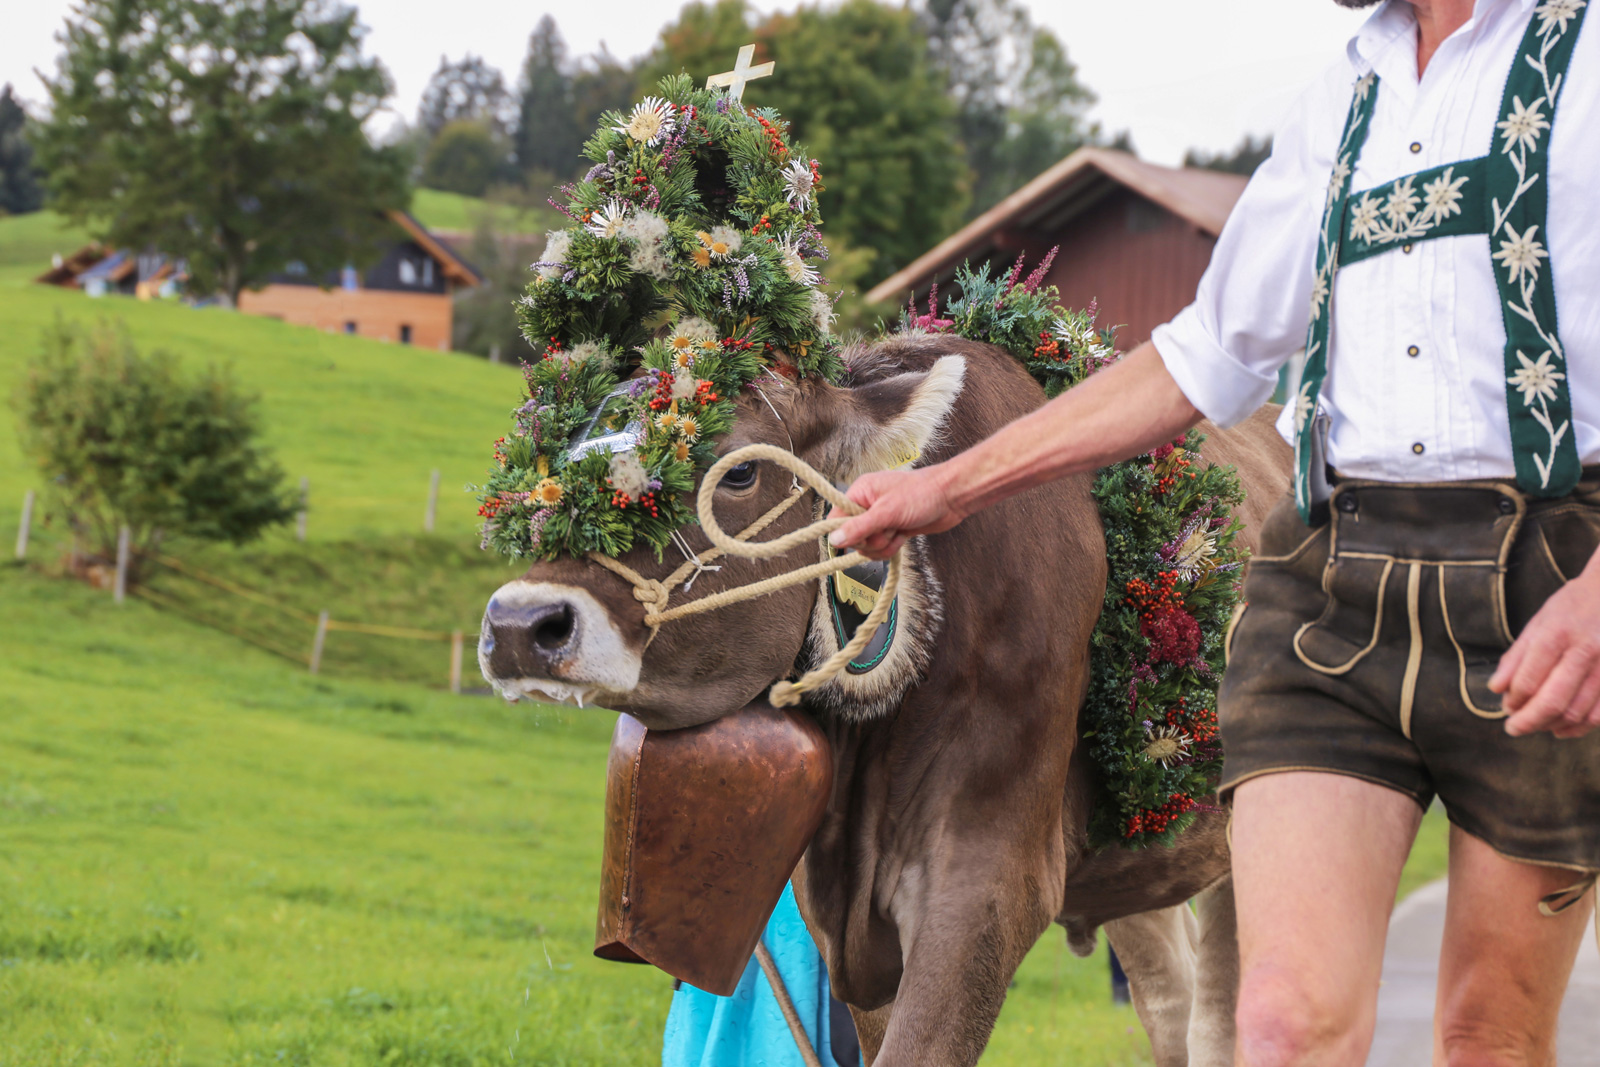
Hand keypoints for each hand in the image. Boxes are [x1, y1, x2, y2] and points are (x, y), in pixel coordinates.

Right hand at [827, 465, 962, 559]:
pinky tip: (903, 537)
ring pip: (868, 546)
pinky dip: (891, 547)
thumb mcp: (887, 512)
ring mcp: (880, 519)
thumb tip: (834, 540)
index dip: (844, 532)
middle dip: (871, 540)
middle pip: (852, 536)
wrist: (951, 498)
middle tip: (888, 528)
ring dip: (883, 545)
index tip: (859, 537)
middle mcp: (867, 505)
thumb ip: (859, 527)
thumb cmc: (922, 494)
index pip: (836, 518)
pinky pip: (881, 548)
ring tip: (898, 532)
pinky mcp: (892, 530)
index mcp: (860, 492)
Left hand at [1490, 569, 1599, 738]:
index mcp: (1557, 634)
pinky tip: (1563, 728)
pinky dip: (1580, 727)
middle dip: (1528, 722)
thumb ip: (1516, 656)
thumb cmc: (1575, 605)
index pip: (1529, 680)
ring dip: (1551, 726)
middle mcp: (1585, 651)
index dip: (1514, 701)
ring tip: (1536, 726)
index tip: (1506, 707)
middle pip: (1552, 702)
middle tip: (1513, 729)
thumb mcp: (1539, 621)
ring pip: (1577, 713)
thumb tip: (1496, 689)